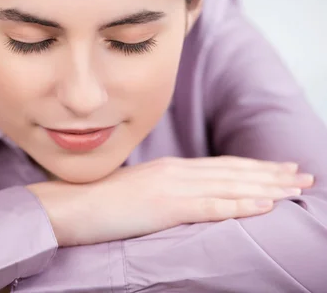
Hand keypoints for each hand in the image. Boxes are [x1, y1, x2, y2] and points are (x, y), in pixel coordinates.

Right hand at [27, 156, 313, 246]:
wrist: (70, 204)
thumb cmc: (97, 201)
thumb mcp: (137, 190)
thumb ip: (162, 190)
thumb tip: (180, 197)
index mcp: (169, 168)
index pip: (221, 166)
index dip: (253, 167)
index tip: (280, 169)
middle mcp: (175, 171)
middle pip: (233, 172)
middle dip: (271, 174)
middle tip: (304, 174)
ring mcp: (172, 187)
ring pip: (230, 185)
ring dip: (267, 186)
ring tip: (297, 187)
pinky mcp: (166, 206)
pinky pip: (211, 205)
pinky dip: (241, 203)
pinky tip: (265, 204)